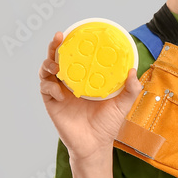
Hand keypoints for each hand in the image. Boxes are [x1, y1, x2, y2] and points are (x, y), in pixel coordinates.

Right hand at [38, 32, 142, 164]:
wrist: (95, 145)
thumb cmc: (108, 124)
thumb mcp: (123, 104)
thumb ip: (130, 89)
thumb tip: (133, 71)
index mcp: (85, 78)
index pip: (77, 57)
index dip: (73, 44)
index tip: (74, 32)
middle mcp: (70, 82)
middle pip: (57, 59)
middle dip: (55, 47)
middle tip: (59, 37)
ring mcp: (59, 92)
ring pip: (46, 71)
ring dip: (49, 64)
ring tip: (56, 65)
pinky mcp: (52, 104)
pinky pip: (45, 90)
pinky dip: (50, 87)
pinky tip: (60, 92)